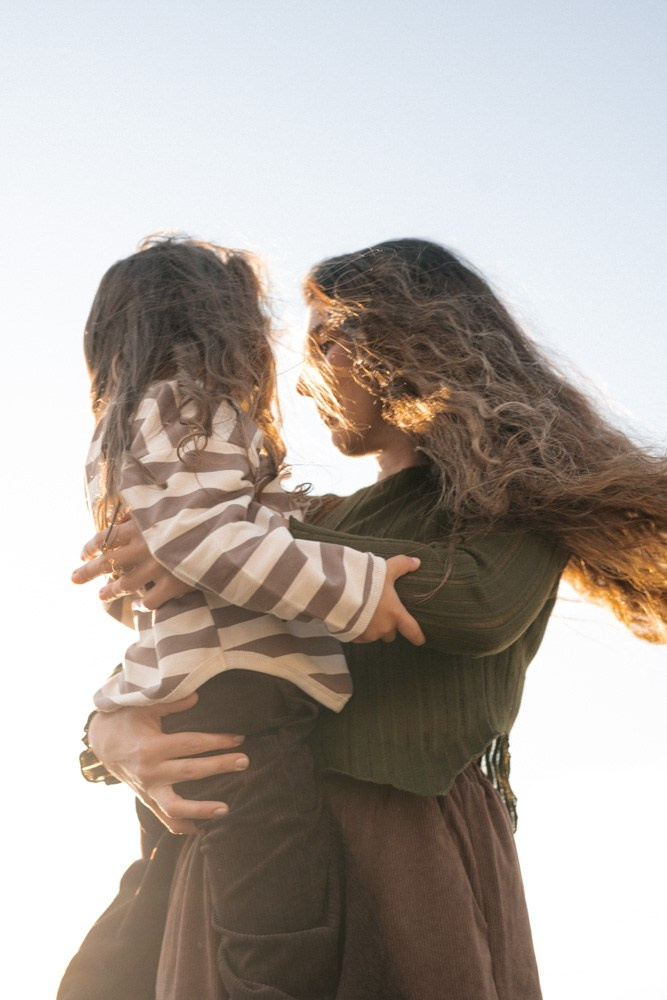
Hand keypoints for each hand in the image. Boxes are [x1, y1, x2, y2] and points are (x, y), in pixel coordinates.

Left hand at [72, 514, 189, 608]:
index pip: (105, 537)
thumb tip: (122, 514)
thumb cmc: (195, 513)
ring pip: (125, 584)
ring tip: (102, 596)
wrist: (223, 532)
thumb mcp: (168, 504)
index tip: (83, 552)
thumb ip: (144, 509)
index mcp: (140, 526)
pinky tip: (139, 606)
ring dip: (111, 591)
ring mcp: (157, 568)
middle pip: (106, 562)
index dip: (91, 546)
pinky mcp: (173, 584)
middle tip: (74, 578)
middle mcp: (143, 548)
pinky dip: (142, 604)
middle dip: (87, 571)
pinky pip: (150, 600)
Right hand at [88, 695, 249, 834]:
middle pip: (191, 772)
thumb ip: (171, 703)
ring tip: (226, 810)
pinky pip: (164, 819)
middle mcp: (149, 772)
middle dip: (220, 766)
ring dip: (201, 810)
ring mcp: (147, 790)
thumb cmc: (127, 719)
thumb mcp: (145, 706)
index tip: (239, 738)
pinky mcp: (146, 799)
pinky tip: (201, 829)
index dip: (217, 741)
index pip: (191, 744)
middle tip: (244, 762)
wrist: (101, 742)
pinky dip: (182, 826)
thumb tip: (196, 697)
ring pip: (176, 807)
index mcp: (151, 747)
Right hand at [353, 555, 424, 644]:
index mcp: (395, 614)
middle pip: (390, 634)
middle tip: (381, 614)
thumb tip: (417, 562)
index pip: (412, 630)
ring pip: (373, 635)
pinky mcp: (352, 636)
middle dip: (388, 627)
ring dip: (371, 627)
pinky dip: (356, 629)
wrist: (339, 592)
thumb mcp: (386, 569)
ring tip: (363, 613)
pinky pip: (358, 636)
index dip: (418, 637)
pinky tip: (351, 618)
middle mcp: (383, 628)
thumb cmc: (366, 582)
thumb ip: (402, 565)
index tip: (420, 640)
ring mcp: (367, 634)